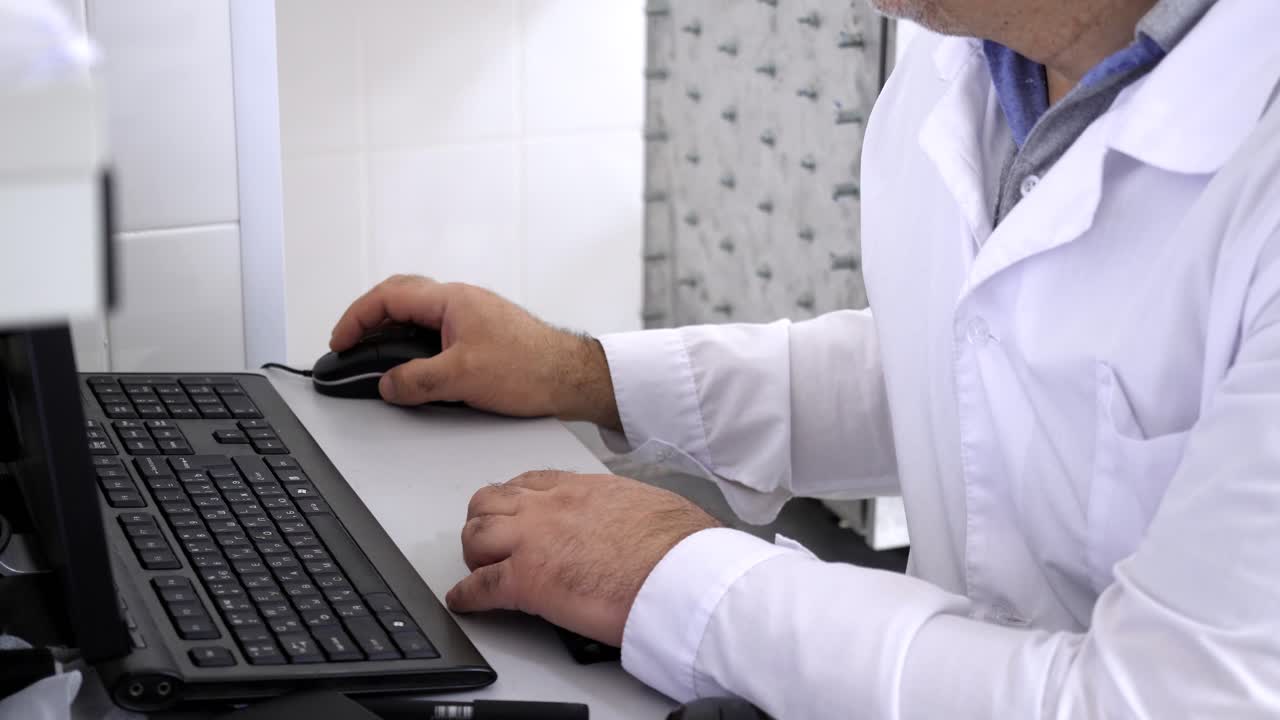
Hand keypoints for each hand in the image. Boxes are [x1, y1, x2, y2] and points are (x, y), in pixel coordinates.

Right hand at [329, 275, 620, 427]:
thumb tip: (387, 384)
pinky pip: (437, 333)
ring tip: (376, 361)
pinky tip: (415, 370)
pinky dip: (416, 347)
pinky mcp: (482, 335)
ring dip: (393, 335)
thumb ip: (416, 381)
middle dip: (369, 321)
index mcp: (451, 300)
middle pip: (400, 299)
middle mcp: (461, 301)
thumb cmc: (530, 368)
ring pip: (418, 317)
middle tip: (350, 347)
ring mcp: (472, 316)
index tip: (340, 341)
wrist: (572, 378)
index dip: (356, 318)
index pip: (388, 296)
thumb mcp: (461, 378)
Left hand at [447, 470, 720, 646]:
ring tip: (477, 567)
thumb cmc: (679, 545)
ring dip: (473, 552)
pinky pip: (480, 586)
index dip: (515, 498)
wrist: (680, 572)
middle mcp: (551, 506)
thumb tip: (639, 522)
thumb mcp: (649, 504)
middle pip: (491, 501)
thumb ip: (627, 509)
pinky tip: (465, 602)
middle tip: (490, 540)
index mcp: (583, 488)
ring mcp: (533, 541)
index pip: (531, 482)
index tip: (514, 510)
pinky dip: (466, 597)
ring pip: (476, 535)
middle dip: (485, 520)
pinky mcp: (527, 581)